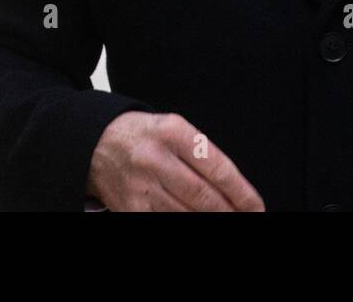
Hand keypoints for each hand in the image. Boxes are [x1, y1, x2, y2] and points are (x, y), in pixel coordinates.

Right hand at [86, 111, 265, 210]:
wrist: (96, 143)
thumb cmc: (145, 135)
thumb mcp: (175, 129)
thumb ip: (202, 155)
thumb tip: (233, 190)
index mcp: (173, 132)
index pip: (216, 167)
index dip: (241, 192)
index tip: (256, 206)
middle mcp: (155, 158)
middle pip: (203, 196)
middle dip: (229, 212)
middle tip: (246, 217)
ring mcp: (140, 185)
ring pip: (185, 214)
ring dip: (210, 220)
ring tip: (226, 218)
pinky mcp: (129, 208)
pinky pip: (163, 221)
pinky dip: (184, 223)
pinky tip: (197, 220)